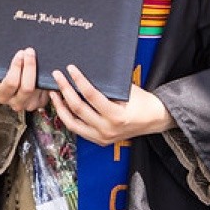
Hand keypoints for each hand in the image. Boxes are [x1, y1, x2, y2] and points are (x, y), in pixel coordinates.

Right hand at [0, 48, 49, 111]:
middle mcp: (16, 104)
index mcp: (2, 96)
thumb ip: (6, 66)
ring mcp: (29, 105)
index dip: (16, 67)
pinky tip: (44, 66)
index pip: (11, 82)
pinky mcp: (41, 103)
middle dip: (29, 66)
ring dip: (39, 70)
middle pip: (27, 87)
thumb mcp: (2, 71)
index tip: (20, 53)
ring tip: (38, 56)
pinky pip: (46, 89)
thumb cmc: (6, 73)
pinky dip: (46, 77)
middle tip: (30, 52)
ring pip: (38, 88)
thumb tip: (18, 54)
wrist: (15, 82)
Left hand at [49, 65, 173, 145]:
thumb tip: (87, 69)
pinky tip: (61, 105)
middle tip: (57, 75)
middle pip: (78, 108)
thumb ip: (108, 85)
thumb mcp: (128, 90)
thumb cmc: (143, 102)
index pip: (91, 96)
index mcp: (117, 117)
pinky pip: (77, 129)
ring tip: (53, 91)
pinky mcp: (98, 140)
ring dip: (60, 106)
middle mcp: (107, 129)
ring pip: (72, 122)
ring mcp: (101, 137)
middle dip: (65, 89)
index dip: (79, 80)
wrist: (155, 120)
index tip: (71, 68)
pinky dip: (67, 116)